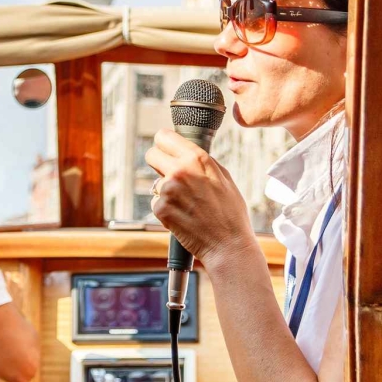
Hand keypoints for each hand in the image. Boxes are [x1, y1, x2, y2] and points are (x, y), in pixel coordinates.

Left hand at [146, 129, 254, 265]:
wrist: (228, 245)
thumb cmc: (230, 213)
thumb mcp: (224, 178)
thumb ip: (204, 161)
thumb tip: (187, 151)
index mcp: (197, 158)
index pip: (164, 136)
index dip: (164, 144)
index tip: (166, 151)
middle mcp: (180, 170)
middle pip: (151, 155)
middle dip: (158, 164)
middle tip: (170, 176)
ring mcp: (168, 190)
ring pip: (155, 183)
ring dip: (166, 192)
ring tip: (187, 205)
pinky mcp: (161, 209)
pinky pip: (157, 203)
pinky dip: (166, 210)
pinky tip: (183, 216)